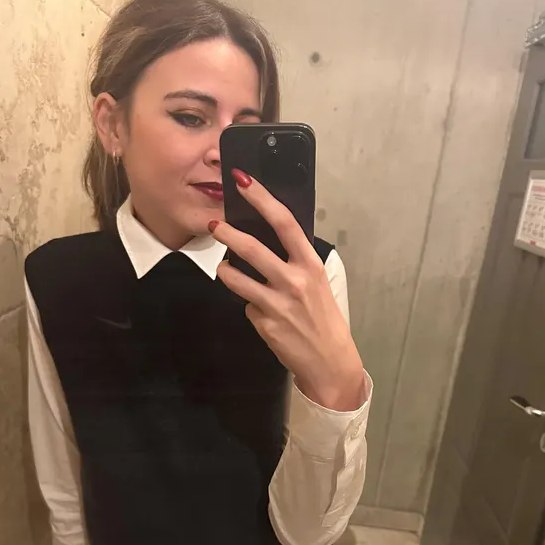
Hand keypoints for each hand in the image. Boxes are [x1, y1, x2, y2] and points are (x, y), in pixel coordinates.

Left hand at [213, 169, 365, 411]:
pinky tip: (262, 312)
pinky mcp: (265, 324)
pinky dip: (249, 304)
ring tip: (225, 268)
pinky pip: (247, 306)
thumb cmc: (324, 319)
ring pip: (237, 278)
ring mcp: (278, 304)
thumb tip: (267, 239)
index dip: (262, 199)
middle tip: (215, 225)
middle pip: (252, 249)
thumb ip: (295, 262)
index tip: (243, 182)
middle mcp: (294, 281)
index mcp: (311, 265)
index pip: (284, 223)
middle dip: (228, 233)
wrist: (330, 362)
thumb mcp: (317, 283)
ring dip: (225, 270)